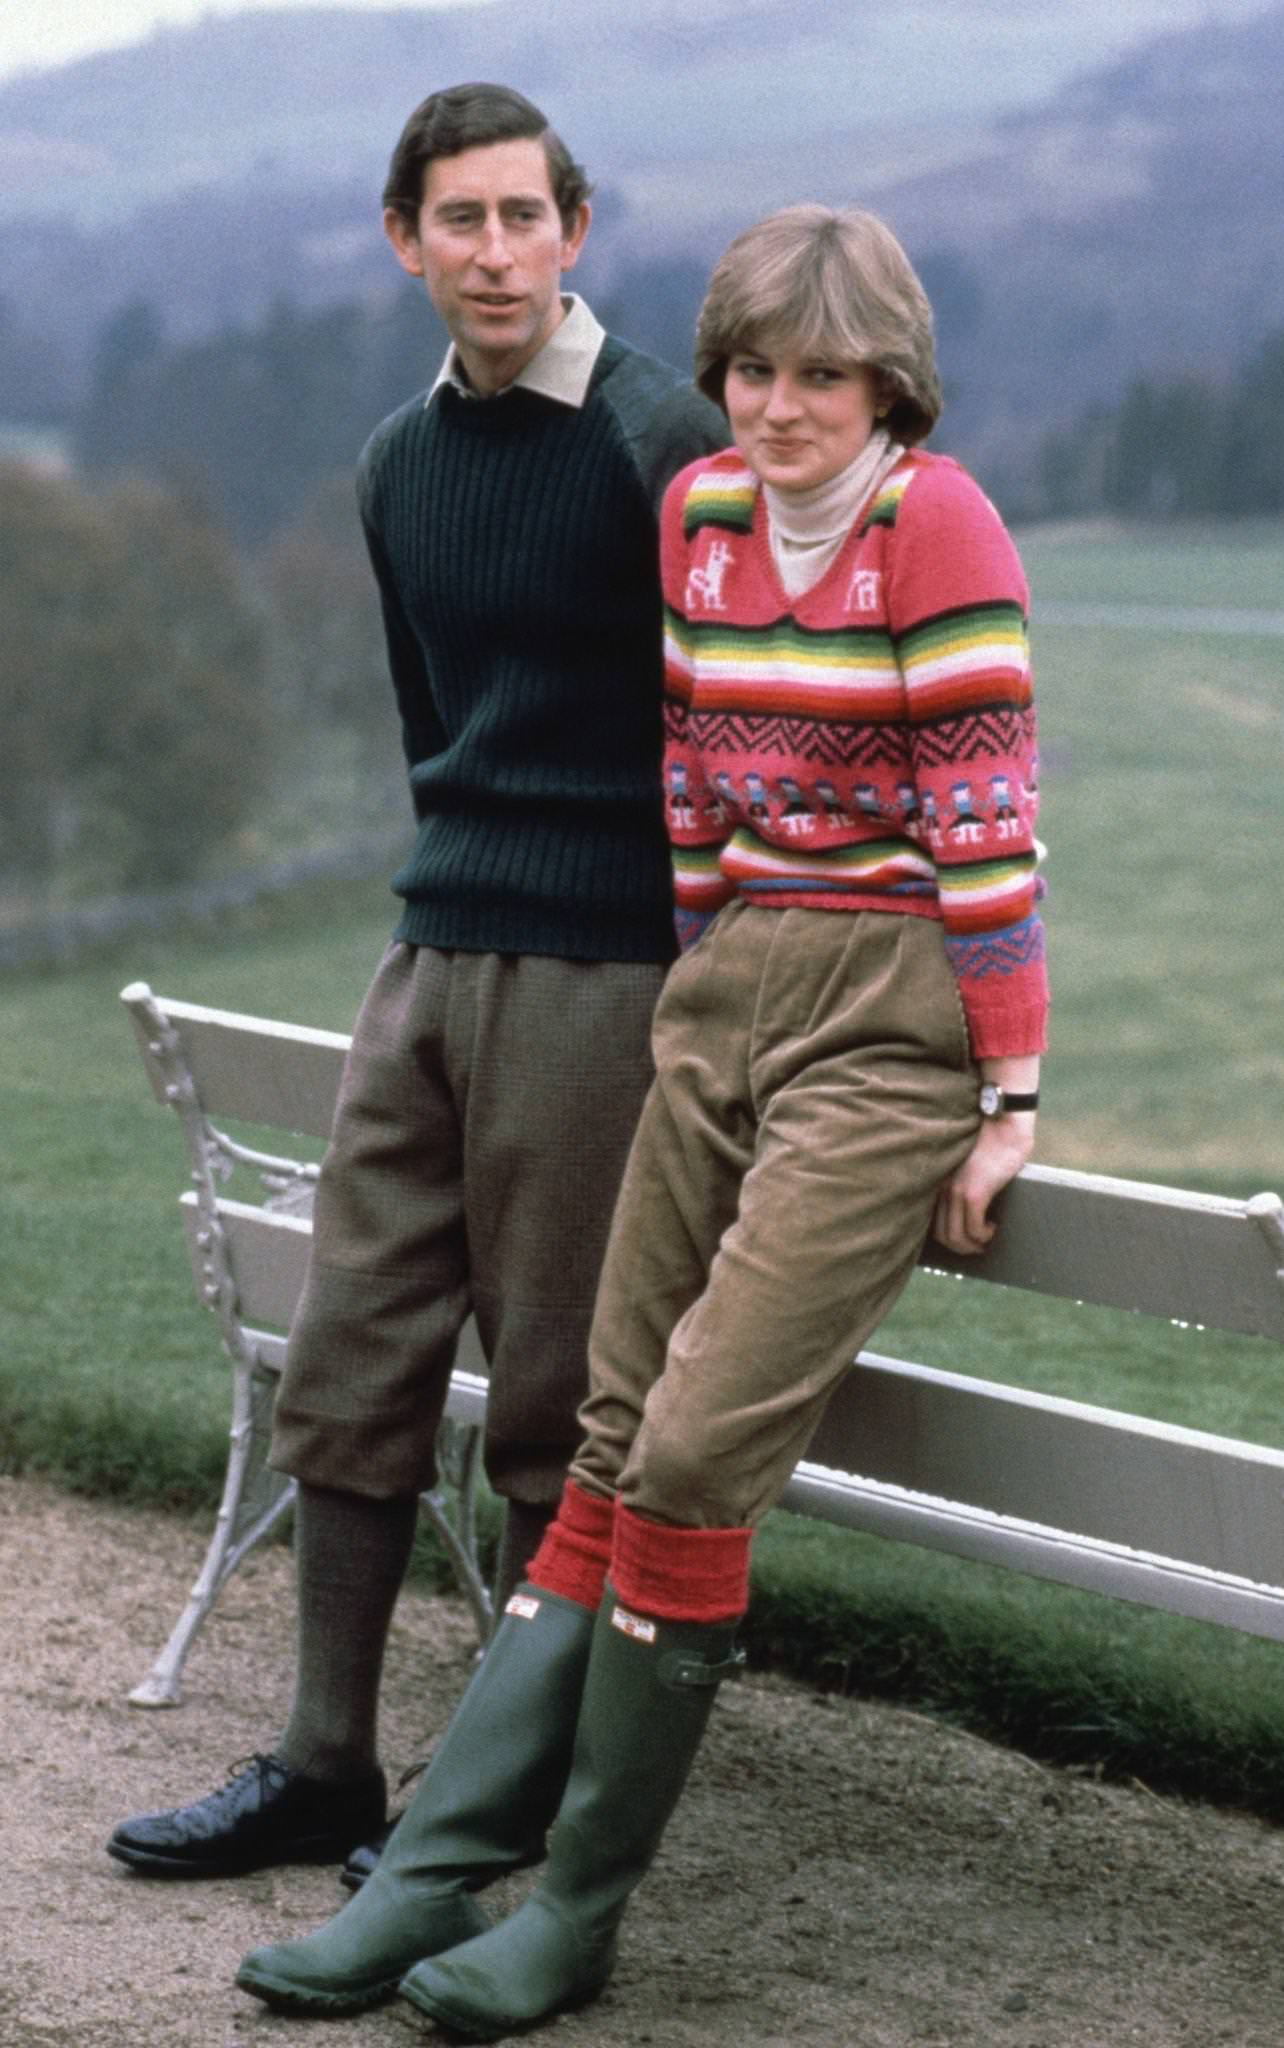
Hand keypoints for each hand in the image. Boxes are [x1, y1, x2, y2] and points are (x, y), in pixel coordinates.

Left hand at [932, 1114, 1034, 1255]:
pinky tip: (992, 1228)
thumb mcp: (965, 1163)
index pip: (929, 1221)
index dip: (946, 1238)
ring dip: (972, 1246)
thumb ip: (959, 1181)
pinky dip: (984, 1236)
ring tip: (986, 1240)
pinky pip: (974, 1229)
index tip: (963, 1241)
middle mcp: (940, 1187)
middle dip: (961, 1248)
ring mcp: (955, 1191)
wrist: (1002, 1122)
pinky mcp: (974, 1192)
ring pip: (956, 1237)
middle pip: (941, 1235)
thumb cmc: (989, 1139)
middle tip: (978, 1246)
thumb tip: (966, 1206)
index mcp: (936, 1180)